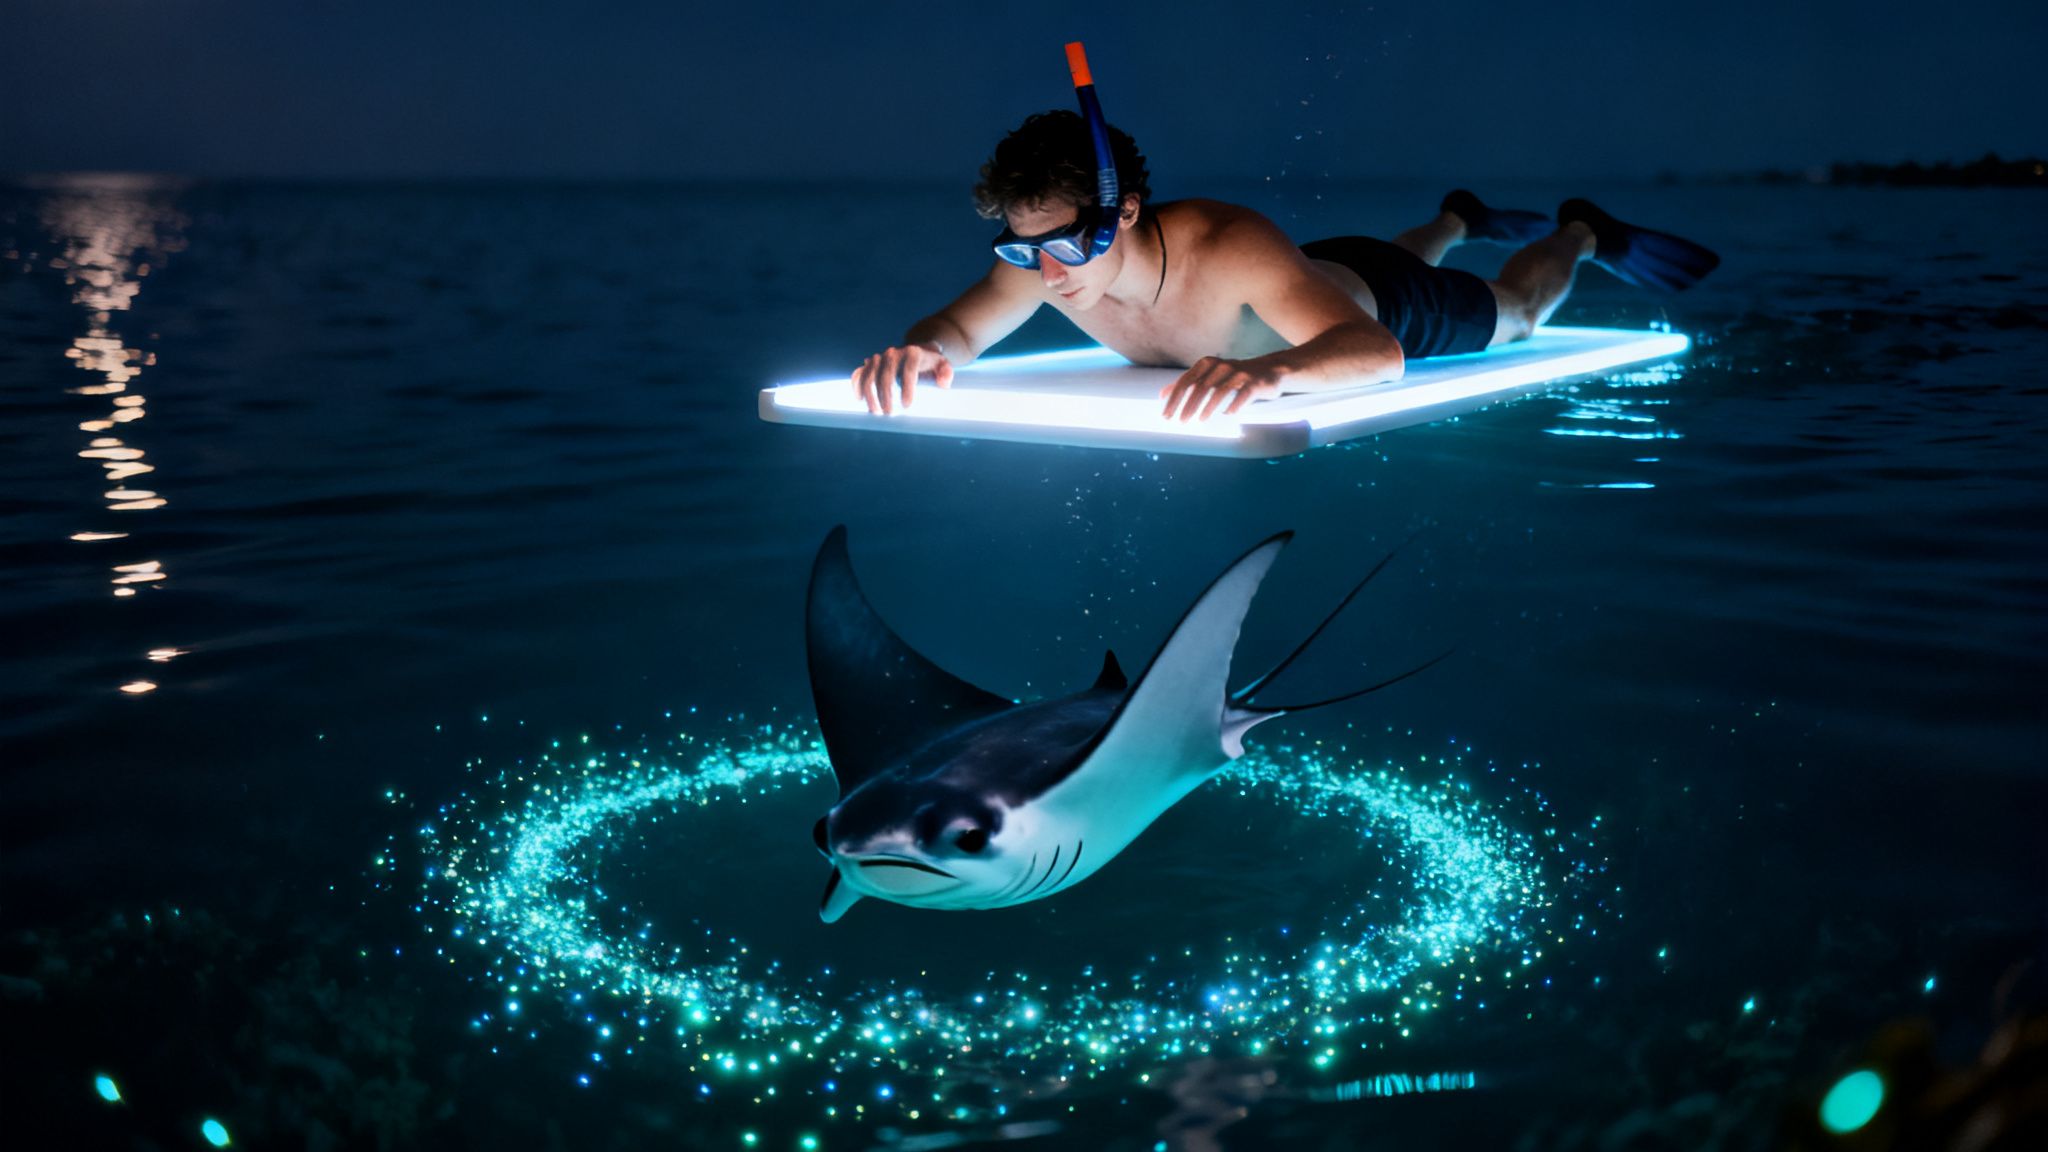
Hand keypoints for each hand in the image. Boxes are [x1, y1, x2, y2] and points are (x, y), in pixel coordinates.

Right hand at [851, 342, 953, 414]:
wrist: (917, 351)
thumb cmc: (930, 363)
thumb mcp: (943, 364)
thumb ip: (946, 372)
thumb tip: (942, 383)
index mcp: (913, 353)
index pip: (909, 370)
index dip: (907, 388)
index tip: (907, 406)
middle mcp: (894, 353)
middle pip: (886, 375)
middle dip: (886, 396)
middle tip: (889, 414)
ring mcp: (880, 358)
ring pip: (870, 375)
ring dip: (870, 395)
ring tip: (875, 412)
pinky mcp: (870, 364)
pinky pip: (859, 374)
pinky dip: (857, 386)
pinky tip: (860, 400)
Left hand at [1159, 357, 1282, 421]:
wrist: (1270, 370)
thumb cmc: (1234, 376)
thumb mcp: (1209, 375)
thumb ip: (1187, 382)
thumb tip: (1162, 395)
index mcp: (1207, 364)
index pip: (1185, 382)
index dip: (1174, 399)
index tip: (1165, 415)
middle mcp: (1221, 366)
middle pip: (1200, 387)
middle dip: (1188, 405)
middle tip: (1181, 422)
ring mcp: (1239, 374)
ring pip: (1220, 390)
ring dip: (1208, 407)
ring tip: (1200, 420)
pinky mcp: (1254, 383)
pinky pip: (1242, 395)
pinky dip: (1234, 405)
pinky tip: (1227, 415)